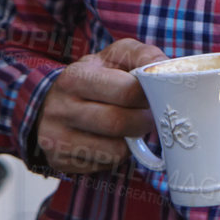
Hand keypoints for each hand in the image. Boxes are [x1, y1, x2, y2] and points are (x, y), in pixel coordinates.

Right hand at [33, 38, 166, 173]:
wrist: (52, 102)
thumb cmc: (96, 77)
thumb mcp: (116, 56)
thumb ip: (144, 56)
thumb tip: (167, 69)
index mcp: (76, 76)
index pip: (126, 91)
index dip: (149, 95)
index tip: (154, 95)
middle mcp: (60, 107)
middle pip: (120, 123)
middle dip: (144, 121)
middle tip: (149, 116)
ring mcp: (56, 137)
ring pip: (116, 149)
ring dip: (132, 140)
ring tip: (130, 126)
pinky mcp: (60, 160)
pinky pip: (106, 163)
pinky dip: (117, 154)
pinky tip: (111, 140)